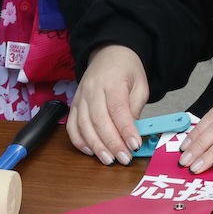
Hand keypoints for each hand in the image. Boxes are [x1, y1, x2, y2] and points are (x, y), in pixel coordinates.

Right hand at [67, 45, 149, 164]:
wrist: (109, 53)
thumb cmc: (127, 70)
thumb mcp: (140, 84)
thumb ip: (136, 108)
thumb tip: (131, 134)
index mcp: (112, 80)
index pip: (118, 108)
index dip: (125, 129)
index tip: (134, 145)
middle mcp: (93, 89)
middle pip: (99, 119)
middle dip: (112, 143)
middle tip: (124, 158)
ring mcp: (80, 96)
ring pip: (83, 125)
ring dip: (96, 146)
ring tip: (109, 160)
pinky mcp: (73, 104)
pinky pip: (72, 126)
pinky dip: (79, 141)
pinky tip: (91, 151)